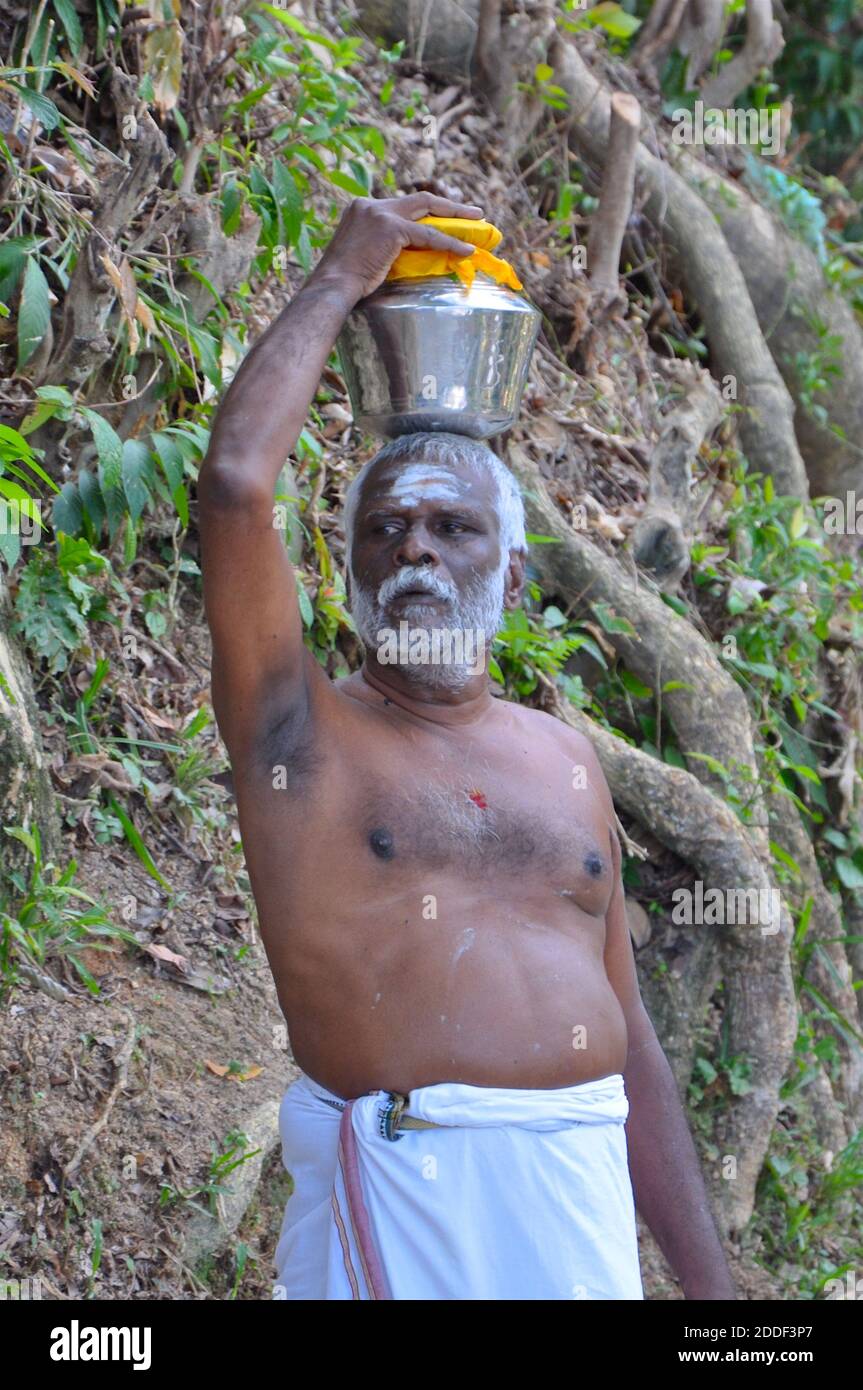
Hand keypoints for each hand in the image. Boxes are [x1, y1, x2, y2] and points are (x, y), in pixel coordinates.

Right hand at [308, 192, 485, 301]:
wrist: (333, 286)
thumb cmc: (345, 281)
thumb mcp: (364, 253)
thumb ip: (384, 245)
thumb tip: (409, 254)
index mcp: (363, 208)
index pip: (402, 205)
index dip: (426, 211)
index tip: (444, 216)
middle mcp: (371, 205)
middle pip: (419, 199)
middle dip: (449, 206)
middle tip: (473, 212)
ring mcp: (381, 215)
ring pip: (427, 211)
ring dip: (456, 218)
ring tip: (478, 225)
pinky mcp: (391, 229)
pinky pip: (428, 235)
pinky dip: (449, 242)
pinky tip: (466, 249)